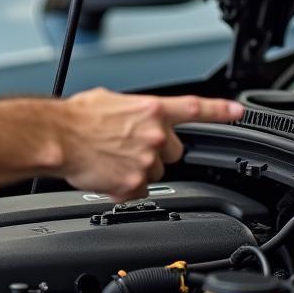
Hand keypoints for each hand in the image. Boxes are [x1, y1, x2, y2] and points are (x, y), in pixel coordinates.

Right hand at [59, 90, 242, 200]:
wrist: (55, 137)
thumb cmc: (73, 117)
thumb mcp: (107, 101)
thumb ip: (131, 111)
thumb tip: (132, 118)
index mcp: (150, 109)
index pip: (195, 108)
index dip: (221, 110)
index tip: (238, 112)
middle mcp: (154, 134)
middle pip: (173, 151)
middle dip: (156, 151)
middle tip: (129, 147)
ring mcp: (146, 160)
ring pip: (155, 172)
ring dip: (138, 169)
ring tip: (110, 160)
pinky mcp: (134, 183)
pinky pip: (138, 191)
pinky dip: (124, 186)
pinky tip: (106, 174)